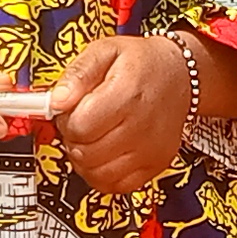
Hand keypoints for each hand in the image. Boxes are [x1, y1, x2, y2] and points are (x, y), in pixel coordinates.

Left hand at [50, 33, 192, 193]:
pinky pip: (118, 186)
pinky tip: (102, 155)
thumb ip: (77, 74)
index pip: (80, 126)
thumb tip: (56, 101)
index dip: (66, 120)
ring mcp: (151, 150)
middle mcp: (142, 126)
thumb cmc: (141, 64)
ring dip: (84, 160)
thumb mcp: (105, 51)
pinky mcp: (156, 165)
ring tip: (90, 139)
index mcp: (128, 94)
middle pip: (86, 153)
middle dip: (73, 140)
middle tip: (80, 124)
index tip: (70, 111)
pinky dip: (102, 176)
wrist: (180, 76)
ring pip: (98, 174)